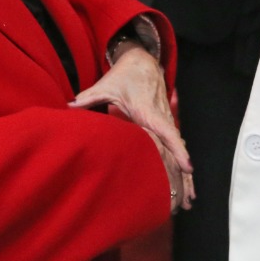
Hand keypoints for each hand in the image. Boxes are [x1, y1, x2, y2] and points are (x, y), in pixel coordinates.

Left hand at [70, 43, 193, 211]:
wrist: (143, 61)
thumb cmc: (125, 75)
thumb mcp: (107, 84)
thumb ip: (89, 97)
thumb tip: (69, 105)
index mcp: (149, 112)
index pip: (167, 133)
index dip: (179, 151)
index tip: (188, 167)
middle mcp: (161, 118)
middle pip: (177, 149)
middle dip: (185, 174)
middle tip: (189, 199)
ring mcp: (165, 121)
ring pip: (179, 149)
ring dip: (186, 174)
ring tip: (190, 199)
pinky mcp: (164, 124)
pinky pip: (175, 145)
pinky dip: (181, 163)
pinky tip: (185, 182)